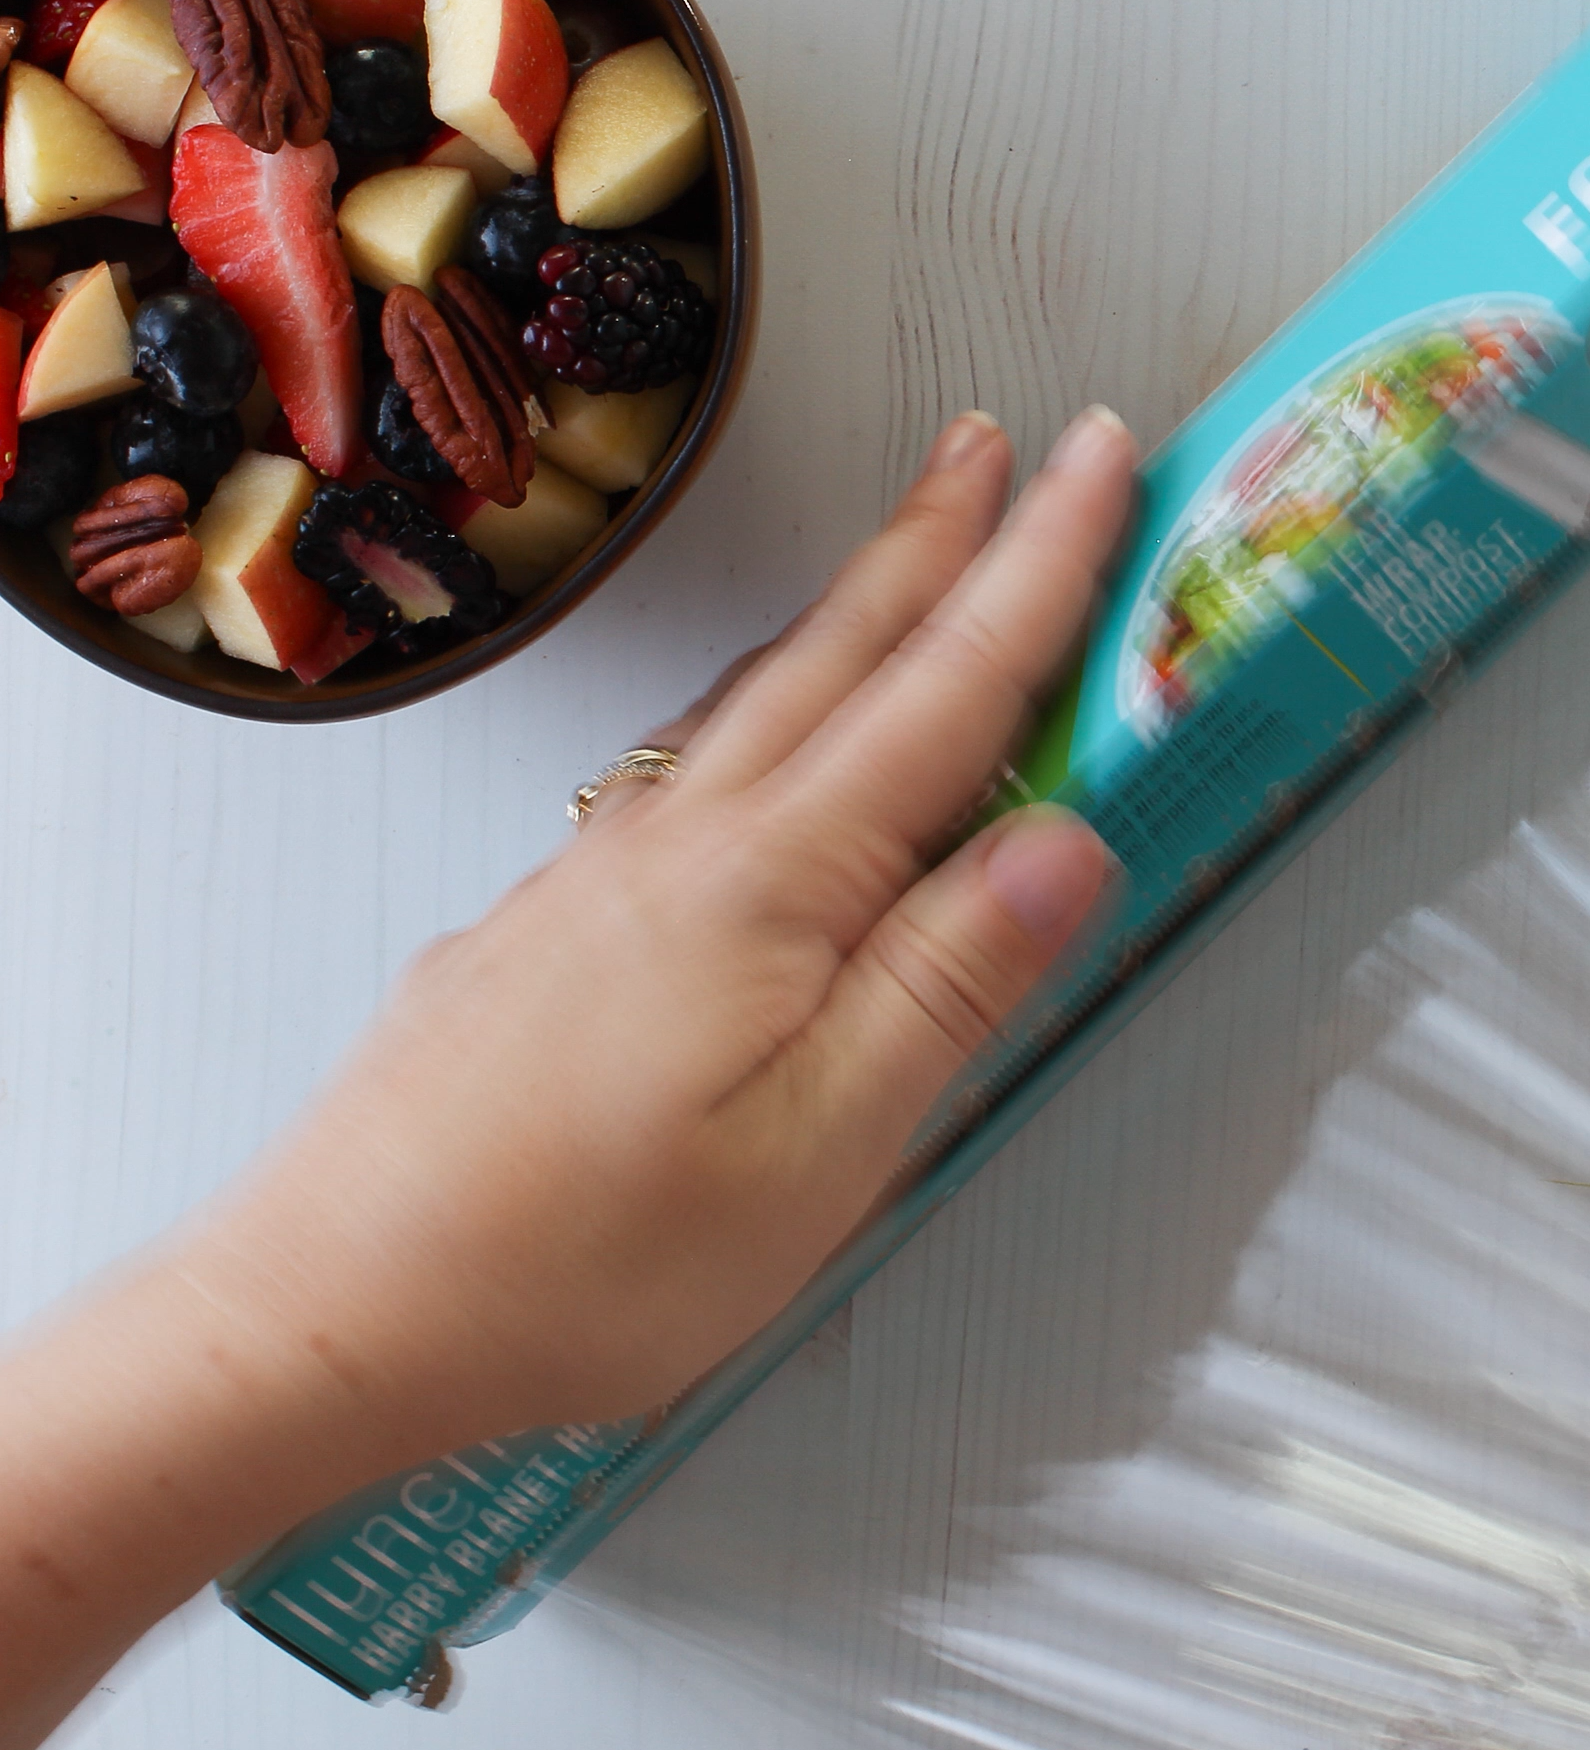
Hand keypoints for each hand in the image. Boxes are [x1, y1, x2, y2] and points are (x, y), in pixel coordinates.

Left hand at [216, 403, 1139, 1448]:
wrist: (328, 1307)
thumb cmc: (574, 1260)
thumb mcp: (821, 1151)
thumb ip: (946, 984)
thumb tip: (1065, 844)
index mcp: (774, 885)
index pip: (948, 688)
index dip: (1041, 567)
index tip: (1100, 464)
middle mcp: (681, 845)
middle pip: (842, 652)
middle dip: (942, 535)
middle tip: (1010, 442)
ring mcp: (600, 874)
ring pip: (756, 697)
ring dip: (854, 608)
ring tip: (912, 550)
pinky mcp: (546, 925)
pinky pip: (683, 766)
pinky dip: (761, 704)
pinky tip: (755, 736)